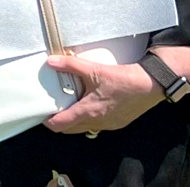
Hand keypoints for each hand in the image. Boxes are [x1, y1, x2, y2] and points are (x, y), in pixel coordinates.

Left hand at [43, 55, 162, 134]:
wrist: (149, 86)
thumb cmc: (121, 79)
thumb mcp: (94, 69)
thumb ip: (70, 65)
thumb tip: (50, 61)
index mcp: (89, 112)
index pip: (62, 125)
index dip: (48, 122)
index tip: (40, 114)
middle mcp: (97, 123)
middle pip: (71, 129)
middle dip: (59, 122)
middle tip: (51, 108)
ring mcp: (108, 125)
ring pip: (84, 127)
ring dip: (73, 120)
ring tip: (66, 104)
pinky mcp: (116, 123)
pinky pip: (96, 125)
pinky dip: (87, 118)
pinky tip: (87, 103)